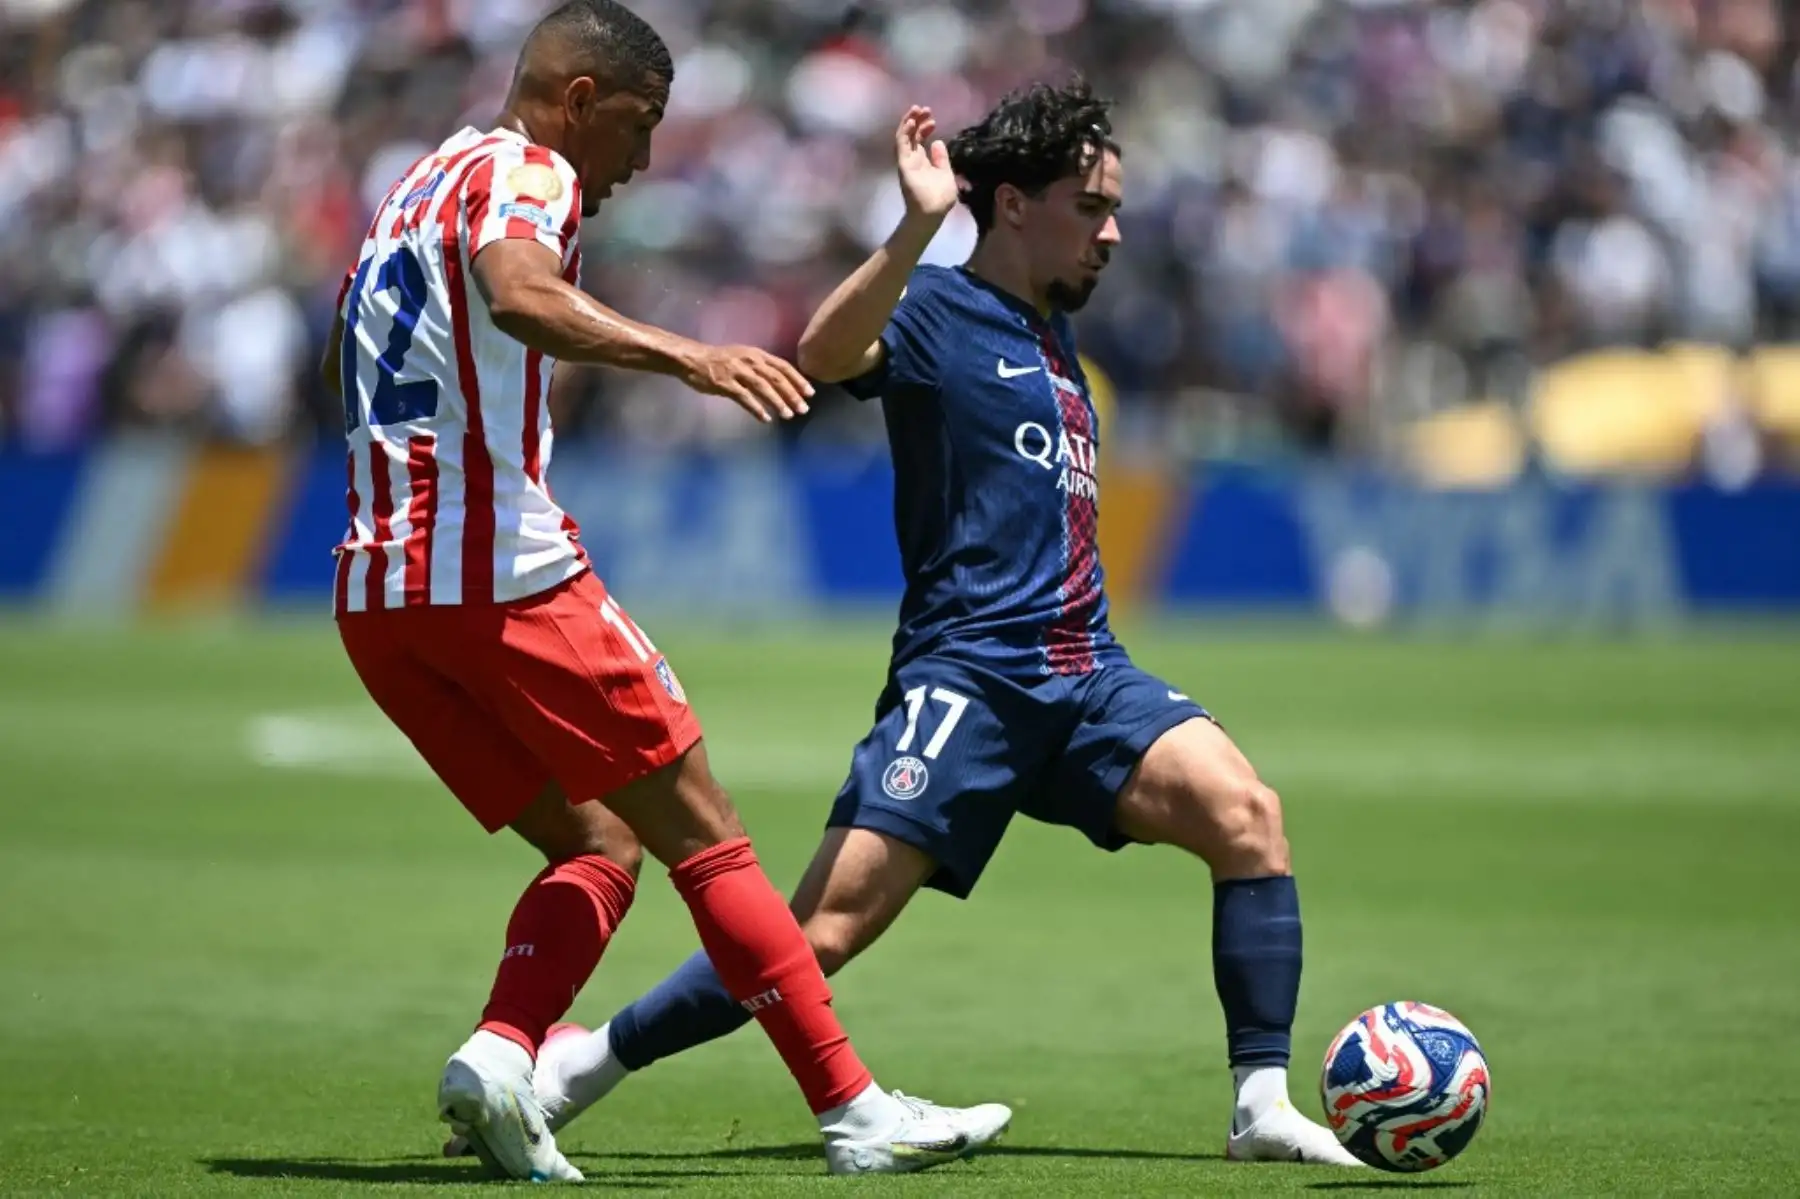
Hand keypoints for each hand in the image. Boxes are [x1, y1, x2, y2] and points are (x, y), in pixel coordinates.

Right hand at [680, 343, 813, 422]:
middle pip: (777, 378)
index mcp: (757, 354)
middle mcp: (750, 361)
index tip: (810, 393)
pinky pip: (744, 398)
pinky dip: (756, 409)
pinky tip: (765, 419)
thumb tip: (782, 382)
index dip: (798, 380)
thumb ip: (761, 366)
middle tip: (803, 409)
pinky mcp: (725, 384)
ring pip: (763, 388)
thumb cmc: (720, 360)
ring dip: (778, 402)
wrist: (692, 359)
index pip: (783, 366)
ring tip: (788, 416)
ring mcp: (737, 372)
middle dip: (792, 394)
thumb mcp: (744, 356)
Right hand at [896, 106, 957, 219]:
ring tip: (916, 109)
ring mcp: (907, 161)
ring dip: (908, 121)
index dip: (925, 127)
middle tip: (924, 109)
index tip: (933, 120)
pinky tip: (910, 122)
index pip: (920, 139)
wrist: (932, 213)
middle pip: (911, 135)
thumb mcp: (946, 174)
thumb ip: (941, 159)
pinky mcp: (903, 164)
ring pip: (903, 136)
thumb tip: (938, 142)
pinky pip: (901, 145)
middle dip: (917, 120)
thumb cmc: (941, 198)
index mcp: (923, 161)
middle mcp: (913, 159)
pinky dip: (904, 132)